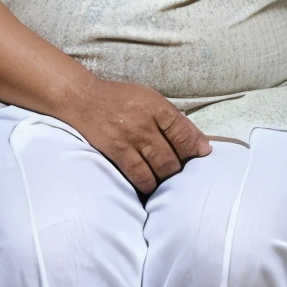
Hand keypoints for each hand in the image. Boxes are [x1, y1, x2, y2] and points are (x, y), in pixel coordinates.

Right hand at [63, 77, 210, 193]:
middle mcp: (146, 123)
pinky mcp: (117, 153)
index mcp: (157, 107)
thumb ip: (175, 120)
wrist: (84, 100)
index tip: (202, 156)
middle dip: (182, 167)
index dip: (197, 148)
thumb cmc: (121, 99)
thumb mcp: (152, 100)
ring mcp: (131, 140)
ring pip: (160, 169)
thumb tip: (202, 145)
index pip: (185, 133)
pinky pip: (139, 176)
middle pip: (175, 156)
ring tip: (168, 180)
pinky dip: (149, 185)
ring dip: (167, 179)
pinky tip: (152, 187)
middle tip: (182, 171)